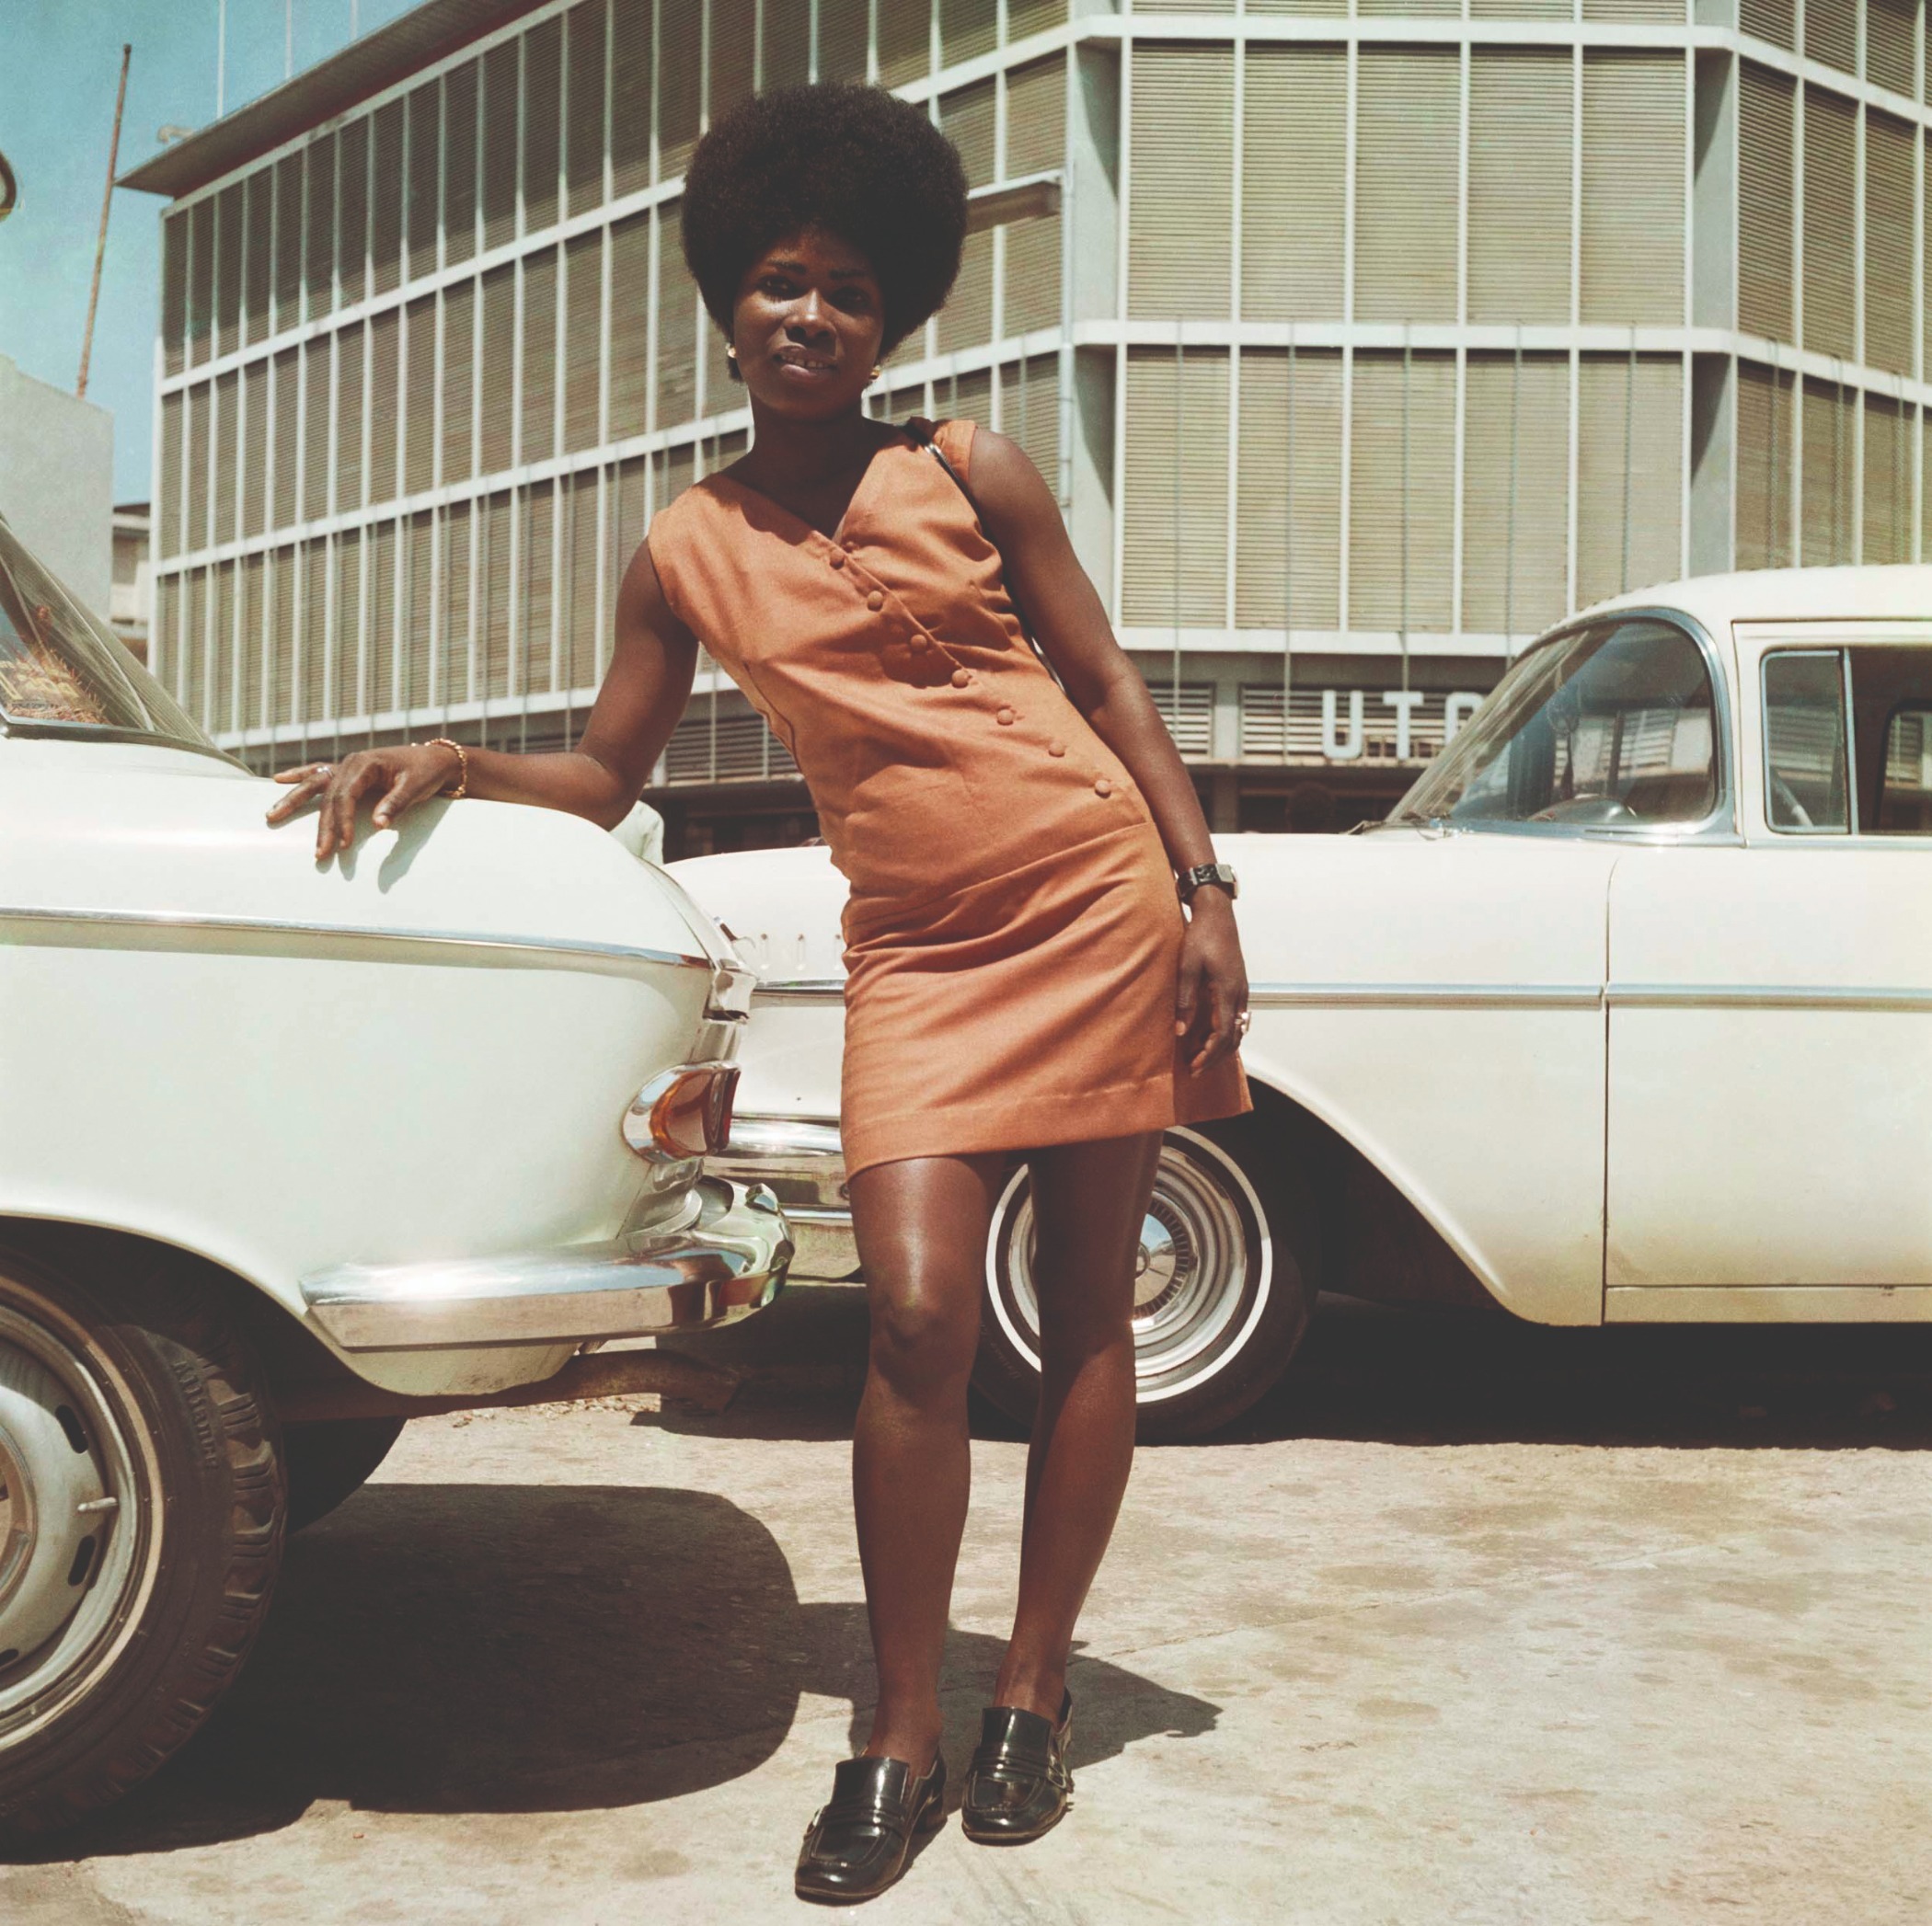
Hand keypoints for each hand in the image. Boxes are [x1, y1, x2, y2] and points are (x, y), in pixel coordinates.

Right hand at [265, 743, 461, 858]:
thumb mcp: (415, 787)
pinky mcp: (348, 771)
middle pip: (328, 796)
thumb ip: (396, 803)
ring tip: (272, 815)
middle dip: (322, 826)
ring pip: (315, 784)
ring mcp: (347, 766)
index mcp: (365, 764)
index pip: (346, 796)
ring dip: (294, 800)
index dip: (343, 821)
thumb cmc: (425, 772)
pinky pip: (319, 773)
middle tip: (319, 852)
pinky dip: (300, 776)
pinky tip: (279, 780)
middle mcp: (350, 763)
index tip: (345, 844)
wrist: (435, 759)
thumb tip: (378, 824)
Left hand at [1174, 891, 1247, 1074]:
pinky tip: (1213, 1038)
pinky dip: (1228, 1034)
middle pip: (1233, 1038)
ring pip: (1239, 1030)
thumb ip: (1185, 1000)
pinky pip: (1239, 1019)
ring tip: (1202, 1058)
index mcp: (1228, 992)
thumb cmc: (1200, 937)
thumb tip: (1181, 1032)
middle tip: (1195, 1070)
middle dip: (1215, 1058)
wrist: (1217, 915)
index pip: (1222, 1035)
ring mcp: (1243, 991)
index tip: (1193, 1066)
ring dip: (1222, 1048)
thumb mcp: (1187, 967)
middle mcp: (1240, 996)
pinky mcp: (1240, 987)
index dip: (1208, 1055)